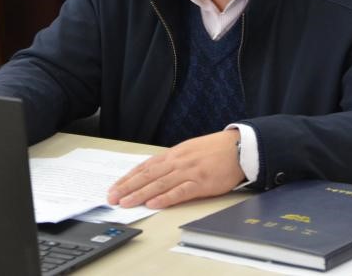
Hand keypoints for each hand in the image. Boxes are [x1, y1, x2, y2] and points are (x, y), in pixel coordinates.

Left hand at [107, 129, 245, 208]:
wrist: (239, 147)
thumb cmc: (215, 150)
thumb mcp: (189, 150)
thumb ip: (172, 161)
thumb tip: (153, 172)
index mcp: (174, 154)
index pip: (145, 166)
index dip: (128, 178)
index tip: (115, 187)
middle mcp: (178, 162)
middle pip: (148, 175)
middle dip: (128, 187)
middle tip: (113, 197)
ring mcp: (189, 172)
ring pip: (159, 184)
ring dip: (141, 194)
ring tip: (127, 203)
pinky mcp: (202, 182)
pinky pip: (180, 191)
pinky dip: (166, 198)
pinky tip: (154, 204)